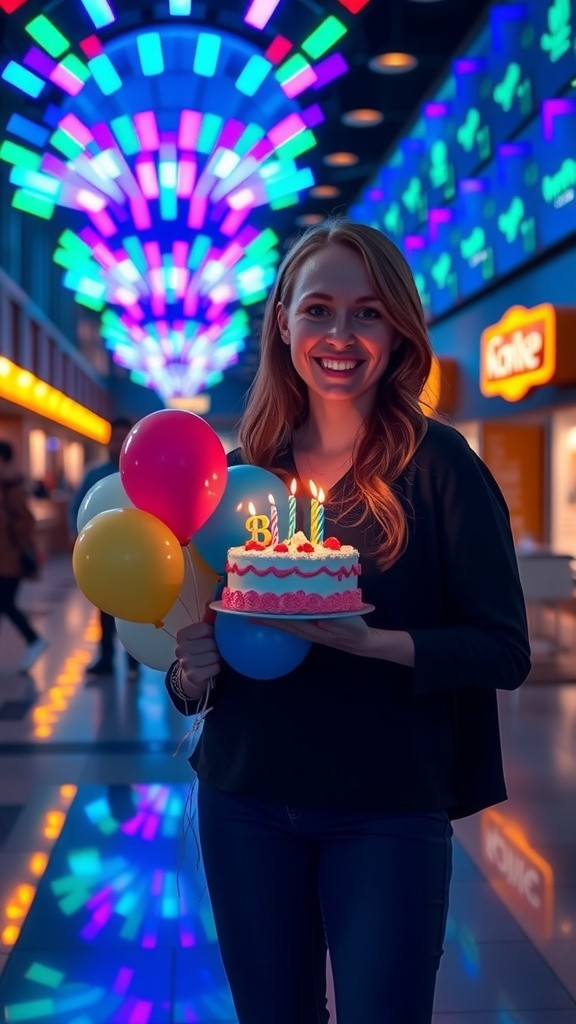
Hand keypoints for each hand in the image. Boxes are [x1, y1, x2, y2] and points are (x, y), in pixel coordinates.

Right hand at [175, 604, 220, 695]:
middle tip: (212, 651)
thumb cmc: (201, 650)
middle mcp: (180, 648)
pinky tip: (210, 668)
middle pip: (211, 643)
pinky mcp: (192, 676)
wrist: (193, 675)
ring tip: (211, 659)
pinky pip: (214, 668)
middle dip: (216, 648)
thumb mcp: (203, 635)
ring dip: (216, 659)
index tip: (210, 638)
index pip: (205, 628)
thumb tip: (212, 599)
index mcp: (182, 635)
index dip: (212, 634)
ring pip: (214, 656)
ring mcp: (185, 663)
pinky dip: (216, 668)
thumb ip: (208, 618)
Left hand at [250, 613, 374, 656]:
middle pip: (282, 624)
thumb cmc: (355, 631)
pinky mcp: (315, 628)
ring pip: (287, 625)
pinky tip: (283, 614)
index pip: (286, 622)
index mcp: (312, 629)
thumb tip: (318, 617)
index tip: (254, 613)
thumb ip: (332, 621)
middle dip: (265, 619)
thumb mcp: (346, 624)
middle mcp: (307, 631)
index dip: (270, 617)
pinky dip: (285, 619)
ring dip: (273, 619)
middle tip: (246, 613)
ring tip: (258, 613)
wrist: (363, 642)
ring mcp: (310, 631)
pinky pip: (296, 623)